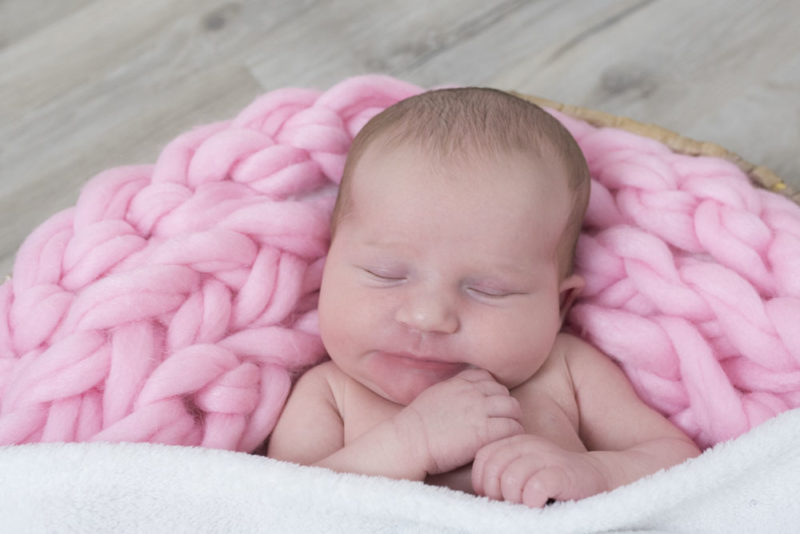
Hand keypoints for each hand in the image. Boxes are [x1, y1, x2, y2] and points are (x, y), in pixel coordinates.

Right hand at [395, 368, 522, 474]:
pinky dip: (512, 435)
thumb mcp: (434, 396)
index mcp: (459, 383)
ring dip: (512, 420)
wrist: (409, 442)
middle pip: (504, 392)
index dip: (491, 392)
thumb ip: (452, 391)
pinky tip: (502, 443)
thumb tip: (458, 394)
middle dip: (505, 406)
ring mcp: (480, 410)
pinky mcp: (485, 431)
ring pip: (513, 408)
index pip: (488, 378)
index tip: (488, 407)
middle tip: (501, 422)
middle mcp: (472, 393)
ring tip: (505, 433)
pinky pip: (513, 428)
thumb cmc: (415, 426)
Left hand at [472, 434, 608, 506]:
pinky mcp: (562, 474)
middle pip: (494, 471)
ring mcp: (546, 457)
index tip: (495, 497)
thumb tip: (481, 493)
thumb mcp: (524, 468)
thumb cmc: (553, 479)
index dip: (482, 481)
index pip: (483, 458)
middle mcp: (529, 445)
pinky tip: (539, 505)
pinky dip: (532, 501)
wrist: (595, 476)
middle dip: (497, 493)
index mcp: (516, 442)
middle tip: (511, 503)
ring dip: (515, 499)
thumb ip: (503, 471)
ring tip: (526, 504)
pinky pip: (534, 488)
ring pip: (510, 480)